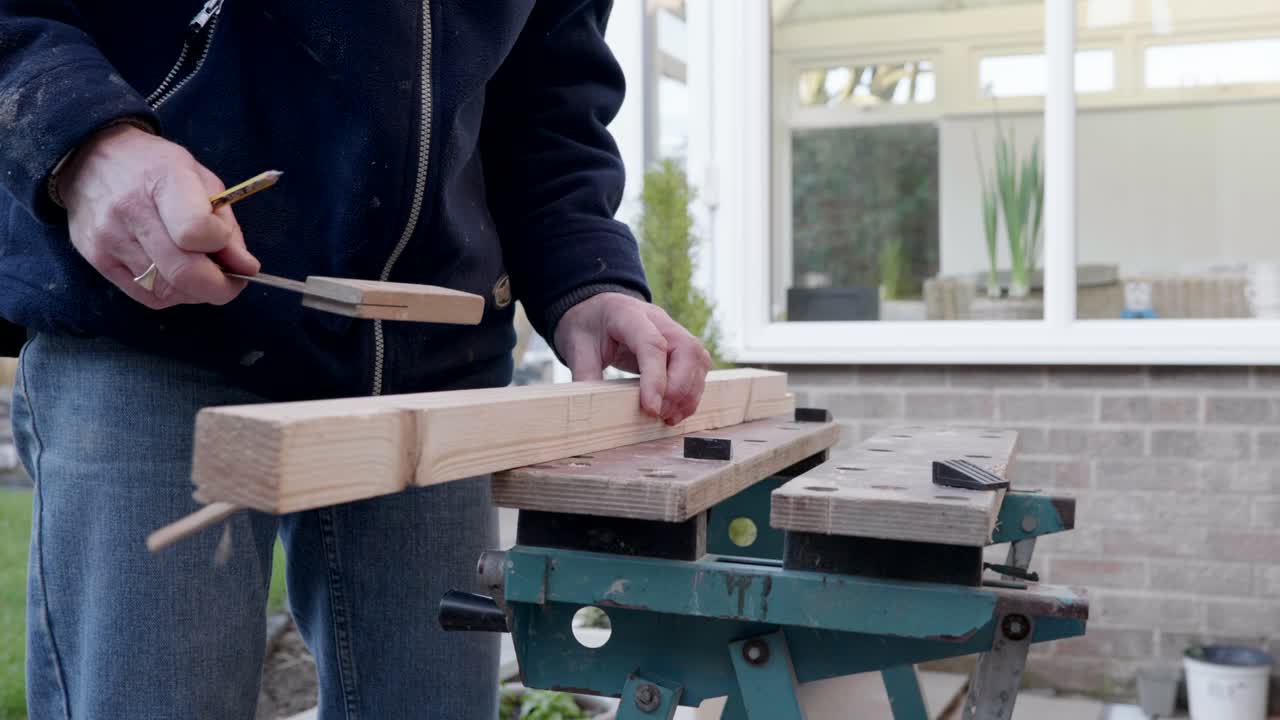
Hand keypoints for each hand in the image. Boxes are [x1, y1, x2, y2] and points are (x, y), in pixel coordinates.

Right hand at [57, 124, 259, 308]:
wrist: (90, 158)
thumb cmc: (155, 167)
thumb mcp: (200, 179)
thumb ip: (226, 224)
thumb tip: (246, 267)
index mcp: (163, 179)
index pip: (196, 232)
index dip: (221, 246)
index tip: (230, 246)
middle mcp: (130, 210)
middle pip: (182, 272)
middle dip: (219, 287)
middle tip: (232, 282)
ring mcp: (109, 239)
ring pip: (166, 290)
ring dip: (196, 291)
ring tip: (202, 272)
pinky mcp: (97, 259)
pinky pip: (146, 296)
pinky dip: (172, 294)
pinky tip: (177, 276)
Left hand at [554, 292, 711, 425]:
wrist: (596, 310)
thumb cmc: (587, 326)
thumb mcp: (576, 347)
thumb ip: (584, 375)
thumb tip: (589, 409)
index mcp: (628, 313)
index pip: (652, 344)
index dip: (655, 379)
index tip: (650, 409)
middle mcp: (659, 319)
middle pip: (687, 350)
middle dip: (679, 388)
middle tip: (659, 414)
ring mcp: (674, 330)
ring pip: (698, 359)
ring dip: (689, 393)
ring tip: (668, 418)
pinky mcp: (681, 346)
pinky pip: (698, 368)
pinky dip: (692, 392)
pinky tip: (675, 411)